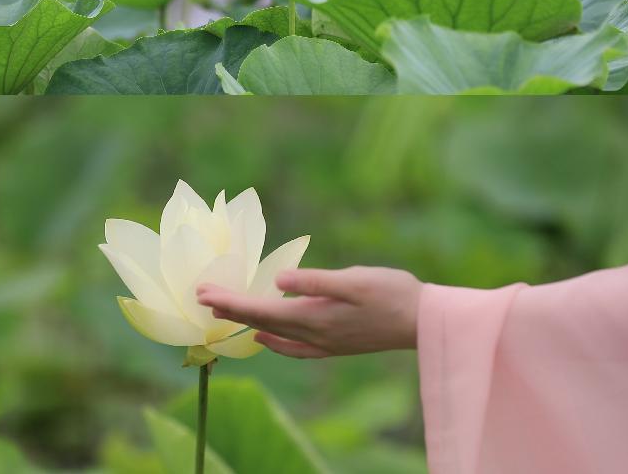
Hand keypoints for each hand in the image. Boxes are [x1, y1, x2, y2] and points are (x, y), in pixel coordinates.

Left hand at [195, 266, 422, 357]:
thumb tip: (278, 281)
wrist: (427, 322)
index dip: (229, 302)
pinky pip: (293, 347)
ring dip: (245, 322)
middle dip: (229, 310)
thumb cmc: (393, 294)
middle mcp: (313, 334)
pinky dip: (273, 341)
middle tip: (201, 297)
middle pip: (260, 322)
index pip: (260, 309)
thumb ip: (315, 281)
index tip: (202, 292)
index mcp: (313, 316)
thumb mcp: (354, 280)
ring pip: (273, 334)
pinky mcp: (335, 345)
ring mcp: (323, 343)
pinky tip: (264, 337)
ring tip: (221, 312)